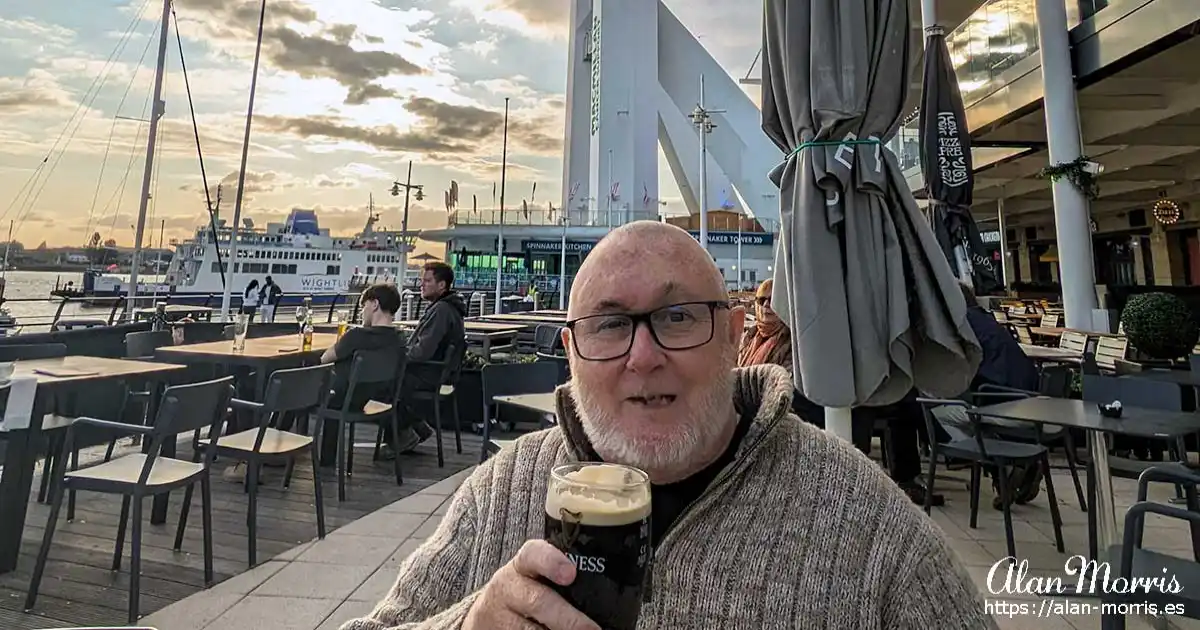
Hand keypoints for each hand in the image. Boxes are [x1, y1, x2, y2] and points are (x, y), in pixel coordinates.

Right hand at [464, 539, 599, 629]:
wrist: (489, 614)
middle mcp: (509, 587)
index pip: (534, 554)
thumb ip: (565, 574)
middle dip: (568, 619)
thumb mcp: (538, 574)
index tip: (570, 574)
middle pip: (538, 602)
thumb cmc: (527, 590)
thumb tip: (613, 590)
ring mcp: (501, 615)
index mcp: (524, 564)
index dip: (552, 562)